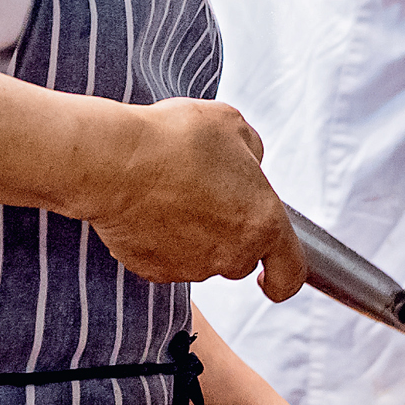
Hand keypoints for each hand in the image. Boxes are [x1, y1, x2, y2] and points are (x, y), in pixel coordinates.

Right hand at [80, 97, 306, 298]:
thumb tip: (249, 164)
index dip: (283, 279)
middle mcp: (230, 255)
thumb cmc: (174, 140)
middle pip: (239, 258)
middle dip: (228, 233)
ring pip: (200, 258)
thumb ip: (252, 151)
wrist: (113, 161)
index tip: (272, 279)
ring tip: (170, 192)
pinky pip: (164, 259)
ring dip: (192, 234)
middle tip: (204, 193)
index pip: (290, 273)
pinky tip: (147, 207)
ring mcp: (190, 267)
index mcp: (262, 223)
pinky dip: (159, 240)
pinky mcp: (152, 270)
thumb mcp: (232, 126)